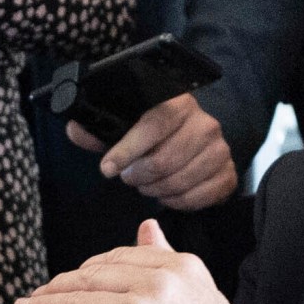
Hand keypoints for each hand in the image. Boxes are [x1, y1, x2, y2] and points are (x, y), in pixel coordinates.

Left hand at [12, 220, 288, 303]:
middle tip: (38, 297)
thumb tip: (148, 227)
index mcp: (182, 267)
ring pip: (75, 298)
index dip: (88, 270)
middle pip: (93, 275)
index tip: (71, 281)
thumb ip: (169, 262)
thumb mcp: (203, 298)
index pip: (120, 258)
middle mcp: (158, 282)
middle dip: (61, 286)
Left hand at [68, 92, 237, 210]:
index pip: (155, 123)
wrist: (195, 143)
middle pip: (166, 159)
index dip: (128, 148)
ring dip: (155, 189)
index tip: (108, 167)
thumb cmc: (154, 135)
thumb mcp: (124, 125)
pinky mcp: (228, 174)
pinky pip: (197, 198)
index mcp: (179, 102)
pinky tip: (167, 192)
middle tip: (130, 177)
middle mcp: (205, 123)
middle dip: (139, 175)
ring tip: (147, 183)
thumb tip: (76, 129)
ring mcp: (220, 150)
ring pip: (179, 181)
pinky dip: (176, 201)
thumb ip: (98, 129)